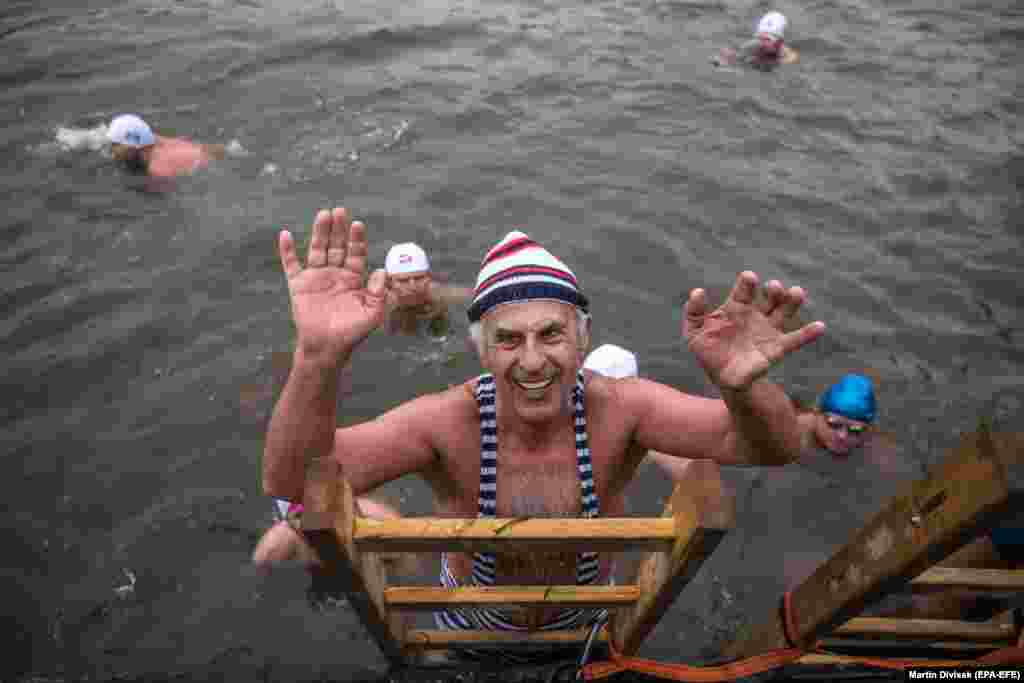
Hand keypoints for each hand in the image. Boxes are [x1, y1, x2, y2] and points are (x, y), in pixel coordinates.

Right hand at [278, 207, 388, 359]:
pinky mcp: (298, 284)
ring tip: (323, 214)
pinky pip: (291, 264)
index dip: (357, 239)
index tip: (358, 224)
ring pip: (317, 249)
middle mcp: (335, 273)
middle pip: (337, 245)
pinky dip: (287, 250)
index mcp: (353, 278)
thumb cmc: (352, 332)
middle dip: (339, 229)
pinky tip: (285, 235)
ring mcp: (316, 277)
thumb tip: (382, 270)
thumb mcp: (372, 314)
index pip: (356, 253)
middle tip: (340, 211)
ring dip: (320, 232)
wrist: (327, 347)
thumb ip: (379, 293)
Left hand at [683, 272, 824, 390]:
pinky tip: (820, 326)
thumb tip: (697, 291)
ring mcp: (768, 330)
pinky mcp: (777, 348)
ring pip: (783, 311)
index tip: (750, 278)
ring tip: (797, 292)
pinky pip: (795, 340)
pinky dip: (808, 334)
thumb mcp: (694, 333)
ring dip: (791, 301)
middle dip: (773, 290)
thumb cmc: (709, 351)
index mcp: (736, 308)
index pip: (743, 291)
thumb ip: (693, 313)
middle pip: (768, 297)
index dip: (747, 284)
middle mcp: (755, 315)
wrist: (723, 377)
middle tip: (774, 287)